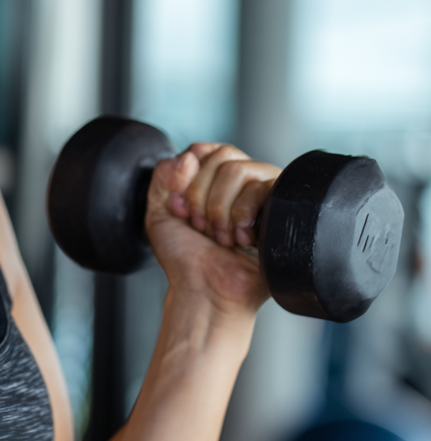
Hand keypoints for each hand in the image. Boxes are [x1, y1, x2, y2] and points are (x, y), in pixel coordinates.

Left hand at [144, 144, 279, 319]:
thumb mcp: (159, 211)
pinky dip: (242, 214)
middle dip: (202, 196)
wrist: (204, 290)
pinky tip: (241, 239)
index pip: (202, 150)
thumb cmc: (184, 258)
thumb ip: (163, 175)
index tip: (180, 208)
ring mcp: (262, 194)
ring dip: (220, 209)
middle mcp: (239, 182)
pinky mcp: (281, 208)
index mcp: (211, 179)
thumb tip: (189, 156)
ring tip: (222, 237)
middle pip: (222, 156)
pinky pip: (264, 187)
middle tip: (201, 227)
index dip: (187, 178)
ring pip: (240, 169)